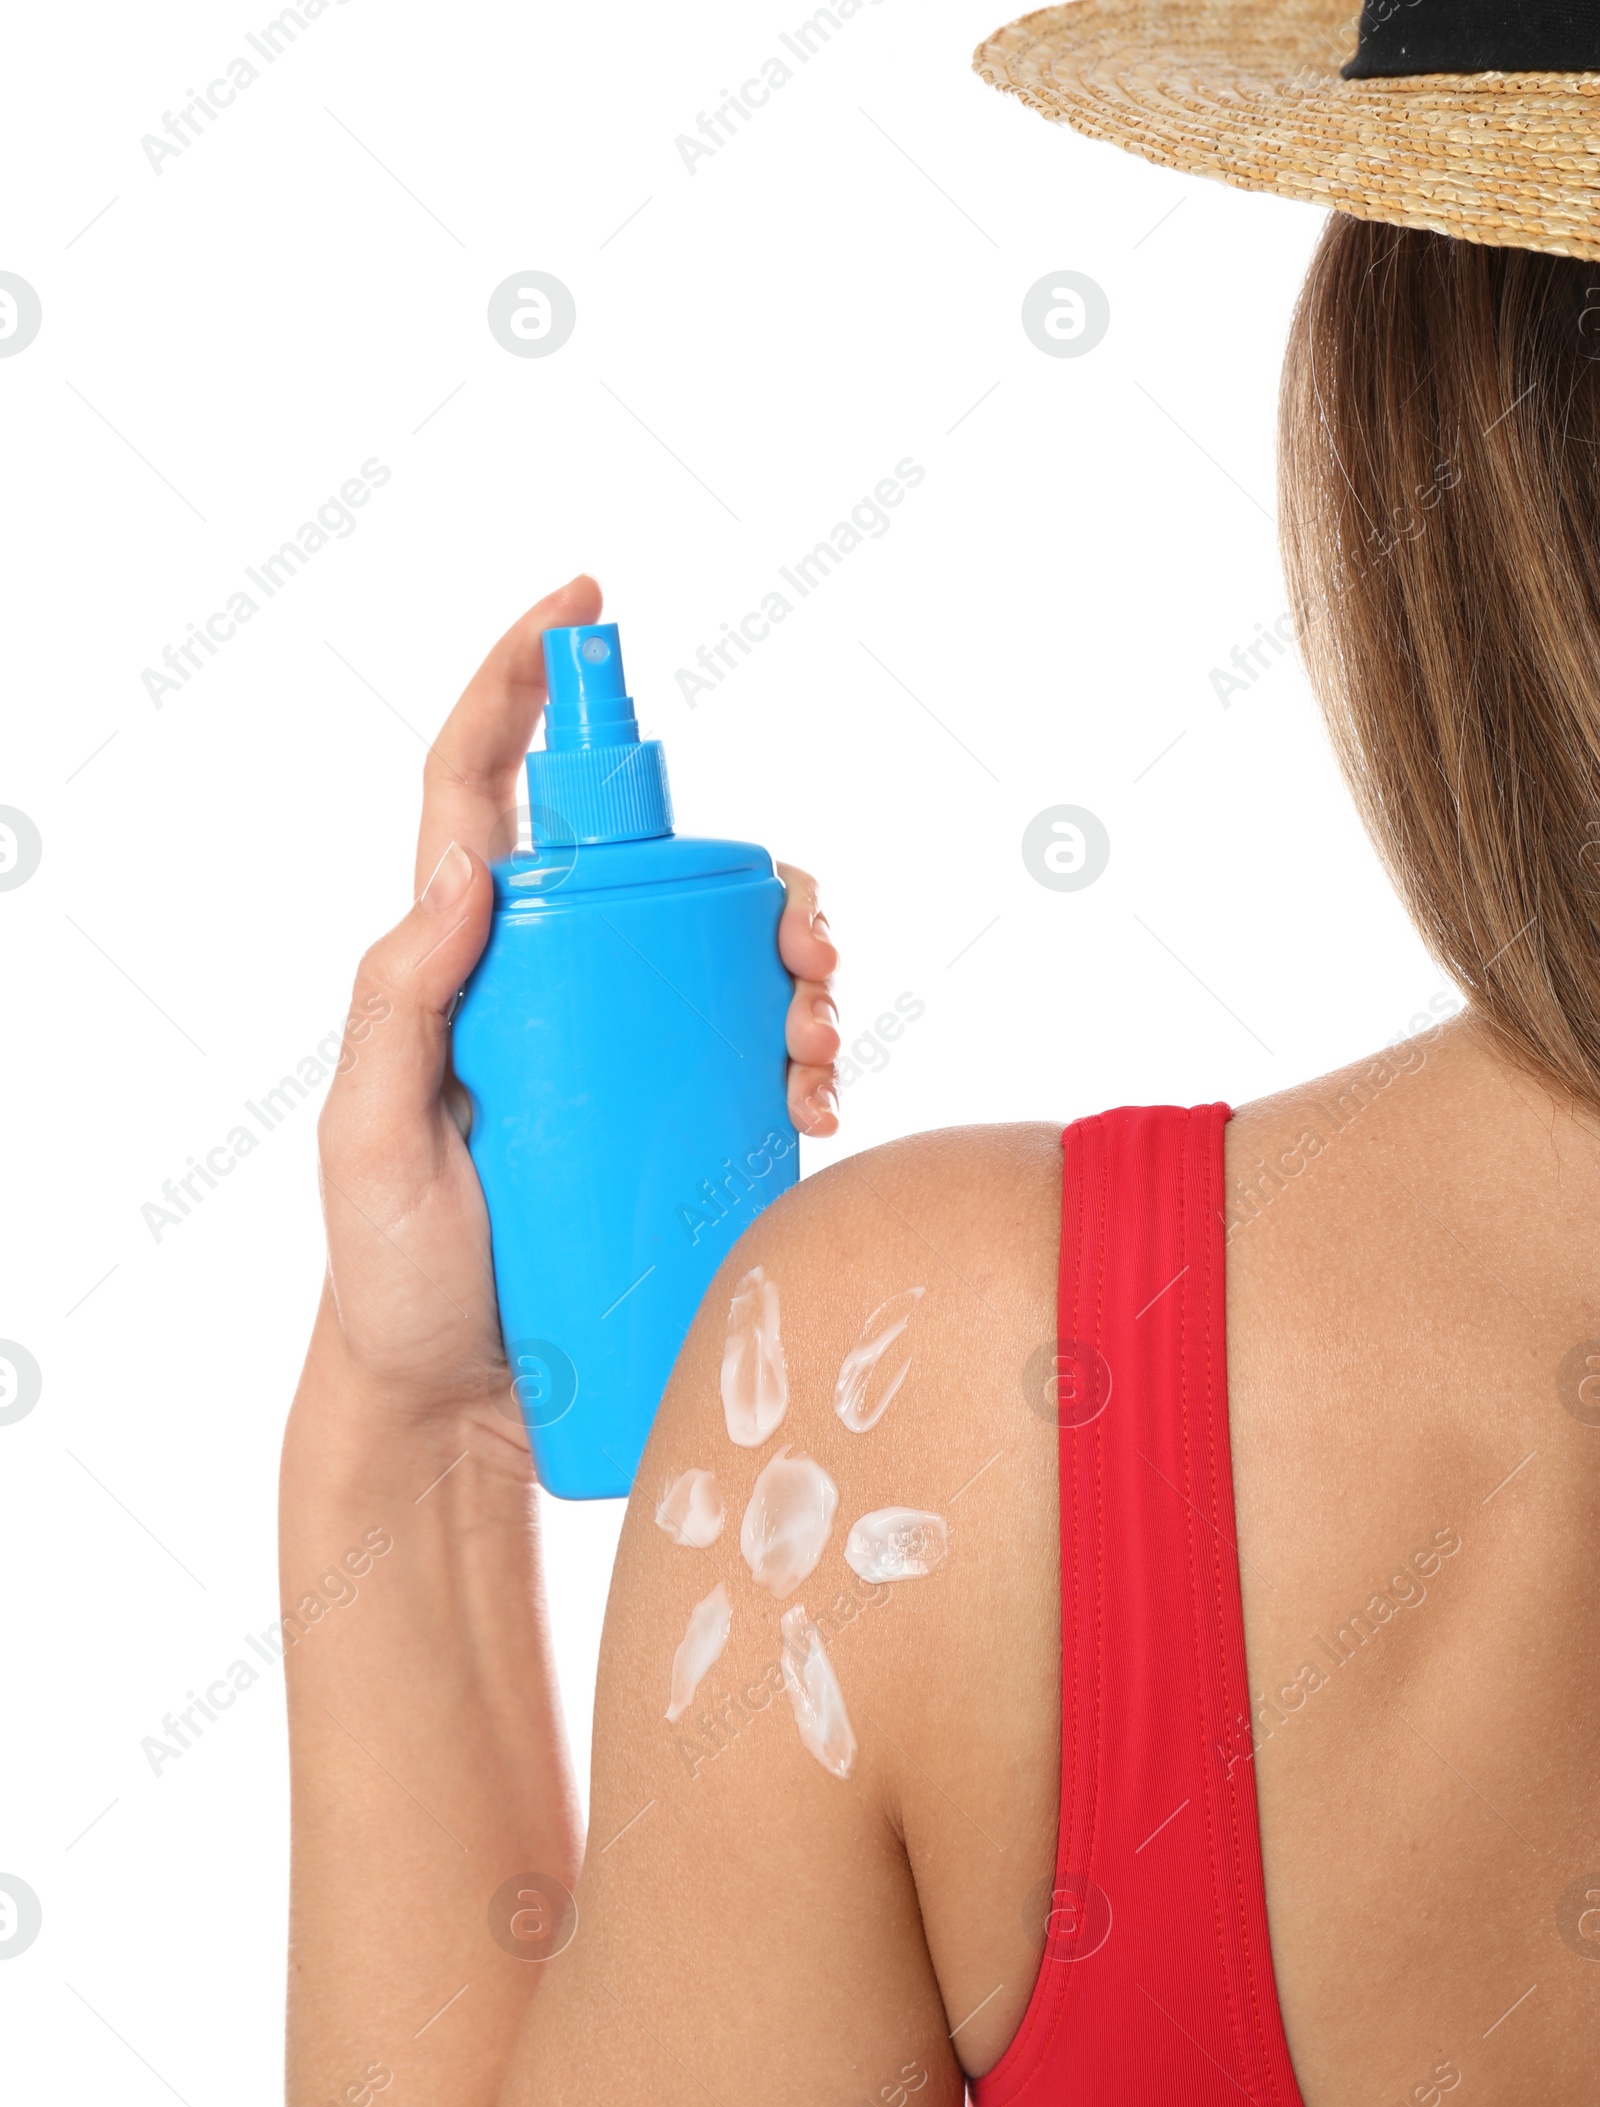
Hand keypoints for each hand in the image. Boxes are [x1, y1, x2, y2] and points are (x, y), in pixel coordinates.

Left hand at [314, 576, 839, 1422]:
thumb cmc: (393, 1267)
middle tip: (800, 942)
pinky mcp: (663, 1114)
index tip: (583, 603)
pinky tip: (814, 1088)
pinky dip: (801, 1048)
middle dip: (749, 875)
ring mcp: (611, 1047)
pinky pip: (745, 1048)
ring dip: (793, 966)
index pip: (480, 785)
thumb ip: (400, 999)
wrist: (452, 1395)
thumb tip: (466, 863)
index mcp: (457, 957)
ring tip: (816, 1033)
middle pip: (656, 867)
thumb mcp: (367, 1131)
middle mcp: (544, 979)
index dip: (522, 680)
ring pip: (721, 953)